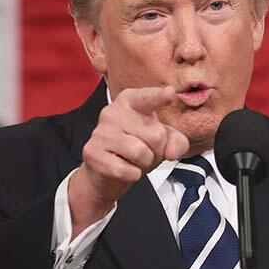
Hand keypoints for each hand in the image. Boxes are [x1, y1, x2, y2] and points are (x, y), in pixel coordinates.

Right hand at [68, 86, 188, 234]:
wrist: (107, 171)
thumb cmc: (136, 149)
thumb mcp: (162, 141)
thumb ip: (176, 142)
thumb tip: (171, 152)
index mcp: (131, 101)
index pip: (148, 98)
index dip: (160, 97)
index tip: (170, 93)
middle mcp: (113, 111)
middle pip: (155, 135)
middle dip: (157, 151)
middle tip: (146, 152)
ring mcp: (100, 131)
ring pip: (140, 152)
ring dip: (145, 164)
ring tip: (135, 160)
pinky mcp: (92, 152)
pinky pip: (125, 169)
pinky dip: (132, 175)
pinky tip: (124, 168)